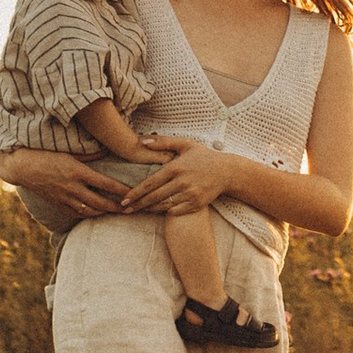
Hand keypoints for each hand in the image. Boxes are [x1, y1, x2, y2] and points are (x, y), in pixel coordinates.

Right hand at [11, 153, 134, 221]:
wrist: (21, 167)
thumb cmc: (44, 154)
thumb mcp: (68, 150)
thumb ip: (88, 154)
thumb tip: (106, 151)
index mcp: (78, 172)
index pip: (106, 184)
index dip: (122, 190)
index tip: (134, 193)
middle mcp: (73, 188)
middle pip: (101, 202)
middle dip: (117, 207)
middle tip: (131, 209)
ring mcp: (65, 198)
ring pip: (90, 211)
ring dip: (105, 213)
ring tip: (117, 213)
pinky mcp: (57, 204)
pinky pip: (76, 213)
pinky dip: (88, 214)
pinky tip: (96, 213)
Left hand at [118, 144, 238, 213]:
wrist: (227, 171)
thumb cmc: (203, 156)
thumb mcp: (185, 144)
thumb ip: (163, 142)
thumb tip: (142, 141)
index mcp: (176, 167)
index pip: (151, 182)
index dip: (136, 192)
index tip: (125, 199)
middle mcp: (182, 182)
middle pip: (154, 197)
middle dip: (138, 204)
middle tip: (124, 208)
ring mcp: (190, 194)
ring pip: (163, 205)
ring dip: (149, 209)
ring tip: (137, 210)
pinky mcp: (196, 204)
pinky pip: (175, 211)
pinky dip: (165, 211)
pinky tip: (156, 210)